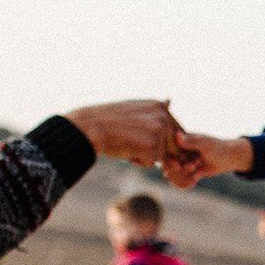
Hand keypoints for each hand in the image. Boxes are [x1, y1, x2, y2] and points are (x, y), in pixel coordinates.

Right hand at [64, 101, 185, 168]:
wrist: (89, 127)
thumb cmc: (109, 120)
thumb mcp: (135, 108)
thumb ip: (154, 110)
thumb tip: (170, 100)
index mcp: (160, 106)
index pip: (175, 132)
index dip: (160, 142)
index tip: (139, 137)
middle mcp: (163, 116)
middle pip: (171, 146)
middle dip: (154, 150)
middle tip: (131, 139)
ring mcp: (159, 131)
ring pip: (162, 155)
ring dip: (146, 155)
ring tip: (128, 142)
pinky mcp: (153, 147)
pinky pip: (151, 163)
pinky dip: (138, 162)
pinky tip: (125, 149)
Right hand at [165, 132, 252, 188]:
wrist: (229, 158)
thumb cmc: (217, 147)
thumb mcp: (205, 143)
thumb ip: (191, 141)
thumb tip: (177, 136)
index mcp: (178, 141)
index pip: (165, 151)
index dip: (168, 161)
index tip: (178, 165)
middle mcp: (178, 152)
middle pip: (167, 165)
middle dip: (178, 170)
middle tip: (193, 166)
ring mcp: (182, 162)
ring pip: (174, 174)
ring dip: (183, 176)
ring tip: (197, 171)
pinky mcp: (188, 172)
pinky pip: (181, 180)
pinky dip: (186, 182)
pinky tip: (196, 180)